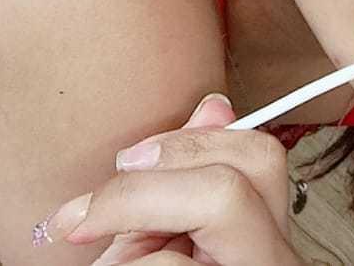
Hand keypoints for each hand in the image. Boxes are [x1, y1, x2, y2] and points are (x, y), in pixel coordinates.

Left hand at [37, 92, 304, 264]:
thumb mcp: (161, 245)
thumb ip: (180, 187)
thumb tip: (214, 104)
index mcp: (267, 241)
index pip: (260, 159)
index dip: (186, 145)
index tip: (121, 165)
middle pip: (235, 186)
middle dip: (143, 193)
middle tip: (86, 220)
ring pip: (173, 259)